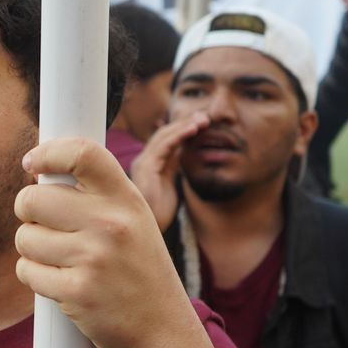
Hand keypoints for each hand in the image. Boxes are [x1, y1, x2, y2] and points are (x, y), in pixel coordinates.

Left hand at [14, 137, 192, 347]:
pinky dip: (34, 276)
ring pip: (24, 237)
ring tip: (61, 259)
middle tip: (46, 226)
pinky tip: (60, 282)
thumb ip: (94, 194)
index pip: (81, 153)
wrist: (161, 329)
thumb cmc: (136, 268)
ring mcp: (94, 258)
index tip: (31, 163)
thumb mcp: (131, 220)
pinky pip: (27, 270)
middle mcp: (111, 223)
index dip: (47, 152)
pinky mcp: (76, 291)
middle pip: (32, 198)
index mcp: (126, 199)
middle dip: (29, 213)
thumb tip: (35, 168)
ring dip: (32, 249)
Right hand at [129, 113, 209, 231]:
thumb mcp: (168, 184)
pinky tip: (193, 129)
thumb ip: (172, 167)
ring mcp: (143, 163)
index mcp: (148, 164)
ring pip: (164, 136)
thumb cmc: (157, 212)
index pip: (165, 140)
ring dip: (185, 126)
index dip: (182, 129)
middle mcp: (143, 160)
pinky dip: (179, 135)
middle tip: (205, 116)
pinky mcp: (146, 168)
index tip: (200, 123)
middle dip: (185, 123)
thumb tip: (181, 152)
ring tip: (203, 120)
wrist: (147, 230)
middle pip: (164, 134)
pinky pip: (164, 145)